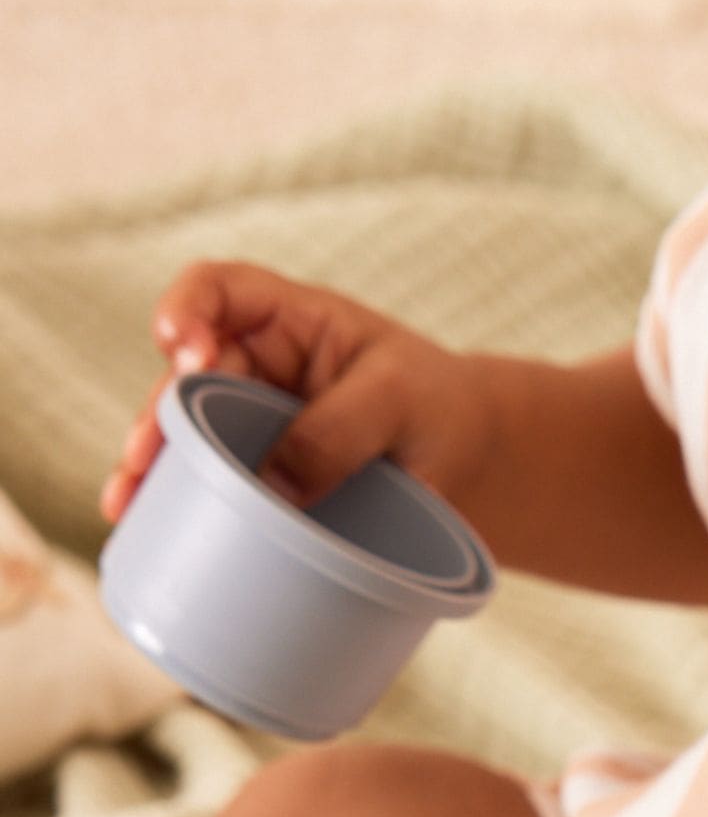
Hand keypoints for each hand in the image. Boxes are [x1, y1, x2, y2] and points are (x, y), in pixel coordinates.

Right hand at [100, 261, 493, 525]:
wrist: (472, 466)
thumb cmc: (439, 408)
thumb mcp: (399, 402)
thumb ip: (340, 430)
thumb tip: (271, 486)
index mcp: (292, 322)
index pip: (222, 290)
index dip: (189, 308)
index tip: (180, 347)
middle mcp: (259, 369)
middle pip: (187, 377)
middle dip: (159, 413)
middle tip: (145, 455)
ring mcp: (255, 428)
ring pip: (186, 436)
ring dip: (148, 465)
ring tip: (125, 502)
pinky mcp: (262, 482)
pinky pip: (209, 485)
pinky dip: (173, 504)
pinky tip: (139, 526)